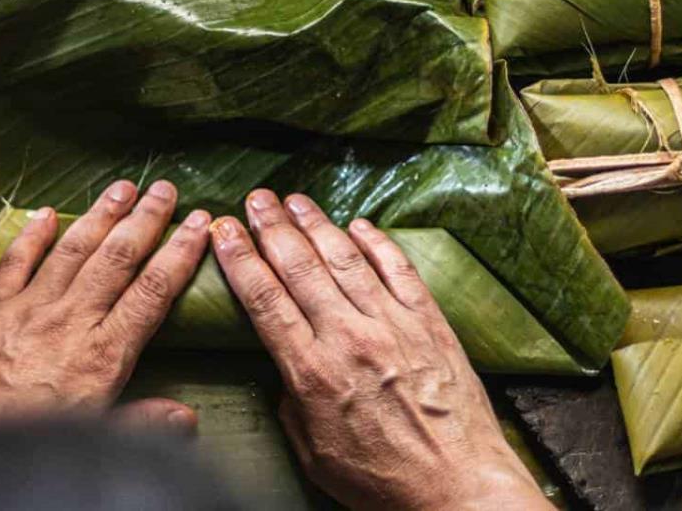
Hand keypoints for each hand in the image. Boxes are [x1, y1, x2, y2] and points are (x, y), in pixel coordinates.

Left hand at [0, 179, 210, 441]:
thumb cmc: (33, 444)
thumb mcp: (99, 438)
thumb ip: (144, 421)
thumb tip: (187, 416)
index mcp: (104, 353)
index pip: (153, 290)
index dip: (180, 254)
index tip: (199, 225)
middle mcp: (71, 320)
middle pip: (117, 258)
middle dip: (145, 220)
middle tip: (165, 190)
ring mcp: (29, 311)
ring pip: (73, 251)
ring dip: (100, 216)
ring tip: (123, 188)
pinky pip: (14, 265)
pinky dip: (31, 237)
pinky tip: (46, 213)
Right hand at [213, 190, 550, 510]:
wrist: (458, 485)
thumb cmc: (383, 481)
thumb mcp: (314, 453)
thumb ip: (292, 404)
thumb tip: (285, 369)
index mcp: (313, 372)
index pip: (266, 300)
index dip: (240, 259)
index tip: (223, 230)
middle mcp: (350, 338)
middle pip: (300, 268)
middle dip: (272, 228)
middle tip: (255, 199)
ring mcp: (393, 325)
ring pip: (346, 259)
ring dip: (316, 224)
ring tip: (295, 200)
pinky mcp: (429, 322)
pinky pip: (399, 270)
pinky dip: (376, 243)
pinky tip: (358, 225)